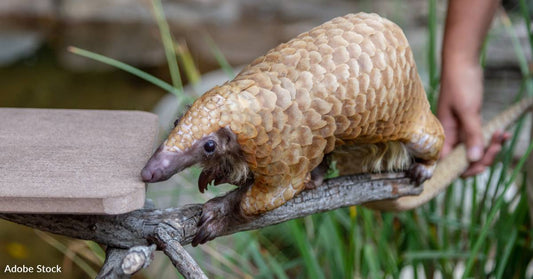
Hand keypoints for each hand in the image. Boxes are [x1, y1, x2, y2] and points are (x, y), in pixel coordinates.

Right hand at [437, 62, 508, 176]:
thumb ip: (471, 136)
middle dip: (483, 157)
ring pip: (474, 149)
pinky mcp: (469, 122)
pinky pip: (480, 137)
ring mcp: (459, 129)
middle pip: (464, 159)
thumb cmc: (460, 83)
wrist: (462, 61)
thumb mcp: (468, 110)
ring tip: (502, 135)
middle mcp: (450, 135)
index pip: (449, 163)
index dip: (464, 168)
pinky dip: (492, 138)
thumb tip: (474, 160)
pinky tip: (503, 133)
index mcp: (444, 134)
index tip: (481, 164)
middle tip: (496, 145)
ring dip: (490, 146)